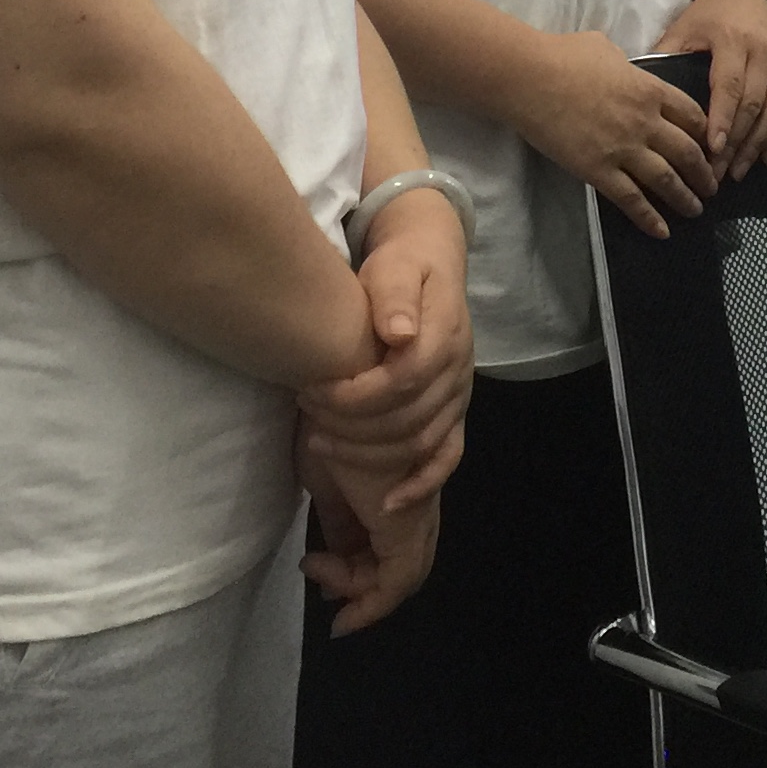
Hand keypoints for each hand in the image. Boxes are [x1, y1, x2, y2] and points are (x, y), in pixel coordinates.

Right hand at [300, 441, 440, 636]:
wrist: (343, 389)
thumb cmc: (332, 426)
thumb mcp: (329, 479)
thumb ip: (340, 519)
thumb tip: (337, 551)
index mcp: (405, 493)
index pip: (393, 550)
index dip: (356, 573)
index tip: (311, 567)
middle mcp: (419, 506)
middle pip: (403, 568)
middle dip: (361, 587)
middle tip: (321, 586)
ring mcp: (417, 515)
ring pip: (404, 576)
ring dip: (359, 587)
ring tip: (313, 567)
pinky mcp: (406, 523)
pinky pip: (398, 577)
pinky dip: (370, 594)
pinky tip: (329, 579)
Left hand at [301, 192, 475, 514]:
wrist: (429, 264)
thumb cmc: (403, 265)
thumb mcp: (395, 266)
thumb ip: (395, 295)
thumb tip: (398, 332)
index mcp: (445, 335)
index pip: (403, 381)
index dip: (355, 397)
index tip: (311, 391)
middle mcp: (458, 371)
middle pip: (409, 420)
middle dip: (351, 427)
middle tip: (307, 416)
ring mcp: (459, 396)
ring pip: (421, 444)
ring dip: (368, 455)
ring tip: (319, 444)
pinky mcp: (453, 412)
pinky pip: (447, 457)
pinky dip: (421, 484)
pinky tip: (387, 504)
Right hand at [514, 30, 716, 237]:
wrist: (528, 77)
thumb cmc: (564, 55)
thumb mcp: (608, 49)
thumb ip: (627, 67)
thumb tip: (627, 70)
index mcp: (650, 90)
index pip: (692, 116)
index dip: (706, 134)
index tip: (711, 146)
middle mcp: (645, 122)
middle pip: (687, 152)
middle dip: (704, 172)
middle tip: (712, 186)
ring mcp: (623, 149)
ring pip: (666, 180)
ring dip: (685, 197)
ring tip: (696, 210)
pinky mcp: (598, 171)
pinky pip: (631, 200)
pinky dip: (649, 218)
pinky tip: (661, 231)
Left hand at [655, 0, 766, 180]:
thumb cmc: (710, 12)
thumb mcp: (684, 27)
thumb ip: (666, 56)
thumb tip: (643, 92)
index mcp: (732, 40)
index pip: (729, 87)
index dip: (723, 121)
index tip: (712, 151)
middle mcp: (764, 50)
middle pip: (753, 104)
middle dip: (737, 143)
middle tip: (720, 173)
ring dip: (759, 144)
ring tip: (741, 171)